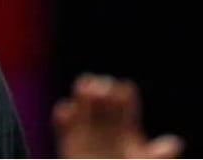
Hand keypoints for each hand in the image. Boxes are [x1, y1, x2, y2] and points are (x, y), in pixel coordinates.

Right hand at [53, 73, 182, 157]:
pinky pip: (62, 124)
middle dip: (101, 90)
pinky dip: (62, 116)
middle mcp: (105, 125)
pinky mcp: (67, 140)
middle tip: (102, 85)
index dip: (124, 95)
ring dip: (81, 95)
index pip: (125, 103)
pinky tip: (66, 110)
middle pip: (102, 100)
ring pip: (82, 107)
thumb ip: (156, 155)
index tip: (123, 90)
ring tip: (84, 87)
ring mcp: (85, 131)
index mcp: (126, 127)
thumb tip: (175, 143)